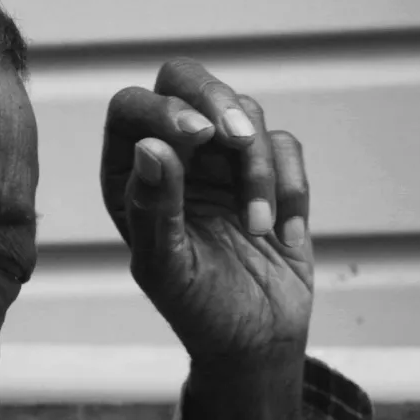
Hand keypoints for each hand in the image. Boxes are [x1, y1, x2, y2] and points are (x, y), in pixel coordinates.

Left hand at [100, 58, 311, 363]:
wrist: (256, 339)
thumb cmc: (197, 308)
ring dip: (258, 169)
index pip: (130, 108)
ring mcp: (221, 159)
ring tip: (258, 227)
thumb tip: (151, 147)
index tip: (198, 138)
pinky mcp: (269, 170)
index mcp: (129, 175)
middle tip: (239, 139)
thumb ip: (153, 207)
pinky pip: (287, 145)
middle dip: (217, 100)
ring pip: (244, 113)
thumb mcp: (165, 266)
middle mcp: (172, 155)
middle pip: (184, 80)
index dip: (163, 109)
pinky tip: (284, 236)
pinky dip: (291, 187)